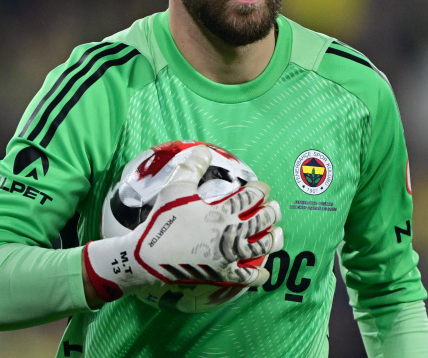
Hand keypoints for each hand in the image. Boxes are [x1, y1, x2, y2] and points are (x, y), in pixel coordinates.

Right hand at [83, 145, 283, 301]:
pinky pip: (247, 277)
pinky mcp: (223, 274)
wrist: (148, 256)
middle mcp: (231, 233)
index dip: (261, 189)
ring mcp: (229, 255)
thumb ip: (191, 166)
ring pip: (262, 247)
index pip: (251, 197)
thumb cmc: (163, 220)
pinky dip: (258, 275)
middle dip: (272, 212)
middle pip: (262, 221)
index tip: (263, 187)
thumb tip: (203, 149)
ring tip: (279, 234)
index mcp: (223, 211)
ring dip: (273, 239)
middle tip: (275, 208)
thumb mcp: (175, 187)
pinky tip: (265, 272)